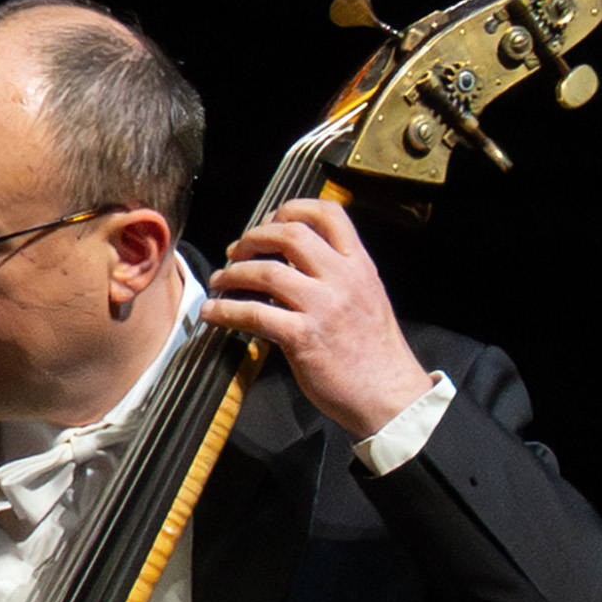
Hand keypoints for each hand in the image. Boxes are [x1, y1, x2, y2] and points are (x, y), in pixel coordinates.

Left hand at [201, 190, 438, 445]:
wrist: (388, 394)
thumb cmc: (372, 351)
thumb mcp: (365, 297)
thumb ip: (336, 274)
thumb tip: (291, 261)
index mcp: (360, 265)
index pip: (330, 213)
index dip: (292, 208)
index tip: (268, 221)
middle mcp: (344, 278)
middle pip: (290, 234)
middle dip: (254, 237)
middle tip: (236, 251)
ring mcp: (324, 306)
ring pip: (266, 272)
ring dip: (232, 274)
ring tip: (220, 282)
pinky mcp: (304, 337)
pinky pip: (253, 314)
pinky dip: (225, 311)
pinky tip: (212, 314)